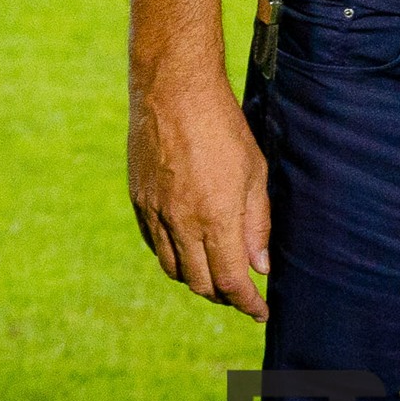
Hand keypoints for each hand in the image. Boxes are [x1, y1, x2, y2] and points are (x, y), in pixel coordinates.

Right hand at [128, 66, 269, 322]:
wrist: (173, 89)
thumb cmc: (223, 126)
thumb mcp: (254, 172)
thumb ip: (257, 224)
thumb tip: (260, 267)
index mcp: (215, 217)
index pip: (232, 281)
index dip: (248, 303)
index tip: (261, 311)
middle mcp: (181, 222)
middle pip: (201, 283)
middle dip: (224, 296)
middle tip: (240, 294)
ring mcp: (155, 212)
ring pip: (173, 268)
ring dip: (196, 280)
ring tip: (214, 275)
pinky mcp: (138, 198)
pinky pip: (154, 244)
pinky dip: (172, 256)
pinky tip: (187, 249)